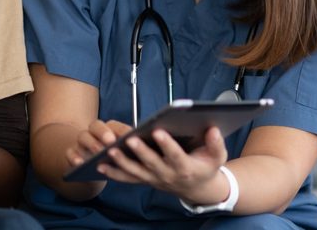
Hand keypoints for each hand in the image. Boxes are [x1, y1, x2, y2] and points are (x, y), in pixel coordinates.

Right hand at [61, 119, 130, 195]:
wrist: (91, 166)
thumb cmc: (112, 158)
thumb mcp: (123, 154)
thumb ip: (131, 149)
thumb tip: (147, 149)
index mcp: (109, 129)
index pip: (115, 125)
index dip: (122, 130)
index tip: (131, 136)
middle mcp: (94, 132)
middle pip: (96, 126)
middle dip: (104, 132)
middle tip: (111, 141)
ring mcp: (82, 142)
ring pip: (83, 137)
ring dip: (91, 143)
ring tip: (98, 153)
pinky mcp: (72, 153)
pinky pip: (70, 152)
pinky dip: (73, 157)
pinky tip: (80, 163)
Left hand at [100, 125, 228, 203]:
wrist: (198, 189)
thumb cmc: (206, 167)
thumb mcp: (217, 157)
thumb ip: (216, 143)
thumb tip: (213, 128)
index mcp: (185, 167)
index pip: (175, 155)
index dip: (167, 144)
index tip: (159, 131)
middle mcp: (168, 175)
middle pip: (152, 163)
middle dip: (140, 152)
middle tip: (130, 139)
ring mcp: (154, 179)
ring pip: (136, 172)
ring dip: (122, 162)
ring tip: (109, 151)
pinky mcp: (145, 180)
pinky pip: (127, 178)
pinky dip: (113, 173)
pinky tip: (99, 165)